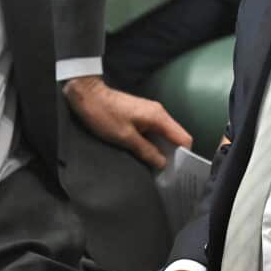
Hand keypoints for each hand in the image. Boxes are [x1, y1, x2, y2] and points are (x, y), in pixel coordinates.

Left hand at [63, 75, 191, 168]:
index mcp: (158, 117)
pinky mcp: (141, 115)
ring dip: (162, 151)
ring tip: (156, 169)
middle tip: (166, 175)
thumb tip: (163, 163)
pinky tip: (146, 156)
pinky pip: (154, 132)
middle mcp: (158, 113)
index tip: (178, 172)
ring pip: (164, 136)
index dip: (184, 156)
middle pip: (175, 137)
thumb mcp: (125, 137)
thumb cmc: (104, 115)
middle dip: (173, 156)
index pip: (184, 138)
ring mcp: (150, 113)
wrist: (86, 94)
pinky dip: (153, 144)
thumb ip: (146, 151)